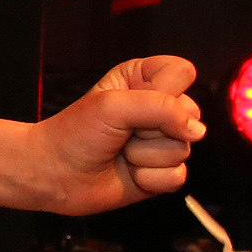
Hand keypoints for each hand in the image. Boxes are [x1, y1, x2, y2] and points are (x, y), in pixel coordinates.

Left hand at [31, 55, 202, 215]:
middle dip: (151, 129)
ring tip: (121, 153)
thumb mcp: (114, 105)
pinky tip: (129, 173)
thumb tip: (196, 130)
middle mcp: (158, 108)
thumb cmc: (75, 133)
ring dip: (144, 156)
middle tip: (122, 132)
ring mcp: (162, 141)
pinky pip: (177, 176)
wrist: (54, 174)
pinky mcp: (162, 172)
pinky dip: (149, 178)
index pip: (182, 72)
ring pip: (183, 149)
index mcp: (144, 78)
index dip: (163, 90)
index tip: (133, 100)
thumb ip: (161, 107)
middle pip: (190, 114)